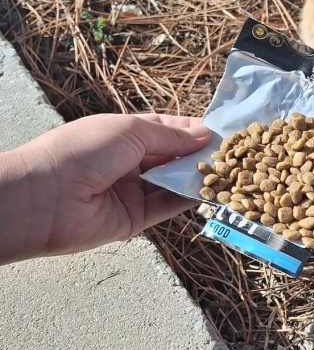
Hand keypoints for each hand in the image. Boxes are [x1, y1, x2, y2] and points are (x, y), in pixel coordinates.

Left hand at [0, 114, 211, 263]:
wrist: (45, 197)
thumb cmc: (80, 152)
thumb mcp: (130, 132)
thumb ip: (170, 137)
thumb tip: (204, 135)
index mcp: (123, 134)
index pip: (166, 130)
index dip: (192, 130)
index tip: (221, 131)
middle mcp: (129, 162)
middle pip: (172, 157)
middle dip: (199, 154)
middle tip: (232, 153)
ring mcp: (132, 191)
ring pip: (173, 183)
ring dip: (196, 177)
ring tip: (228, 171)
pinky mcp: (135, 219)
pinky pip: (167, 208)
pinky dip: (187, 199)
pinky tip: (209, 190)